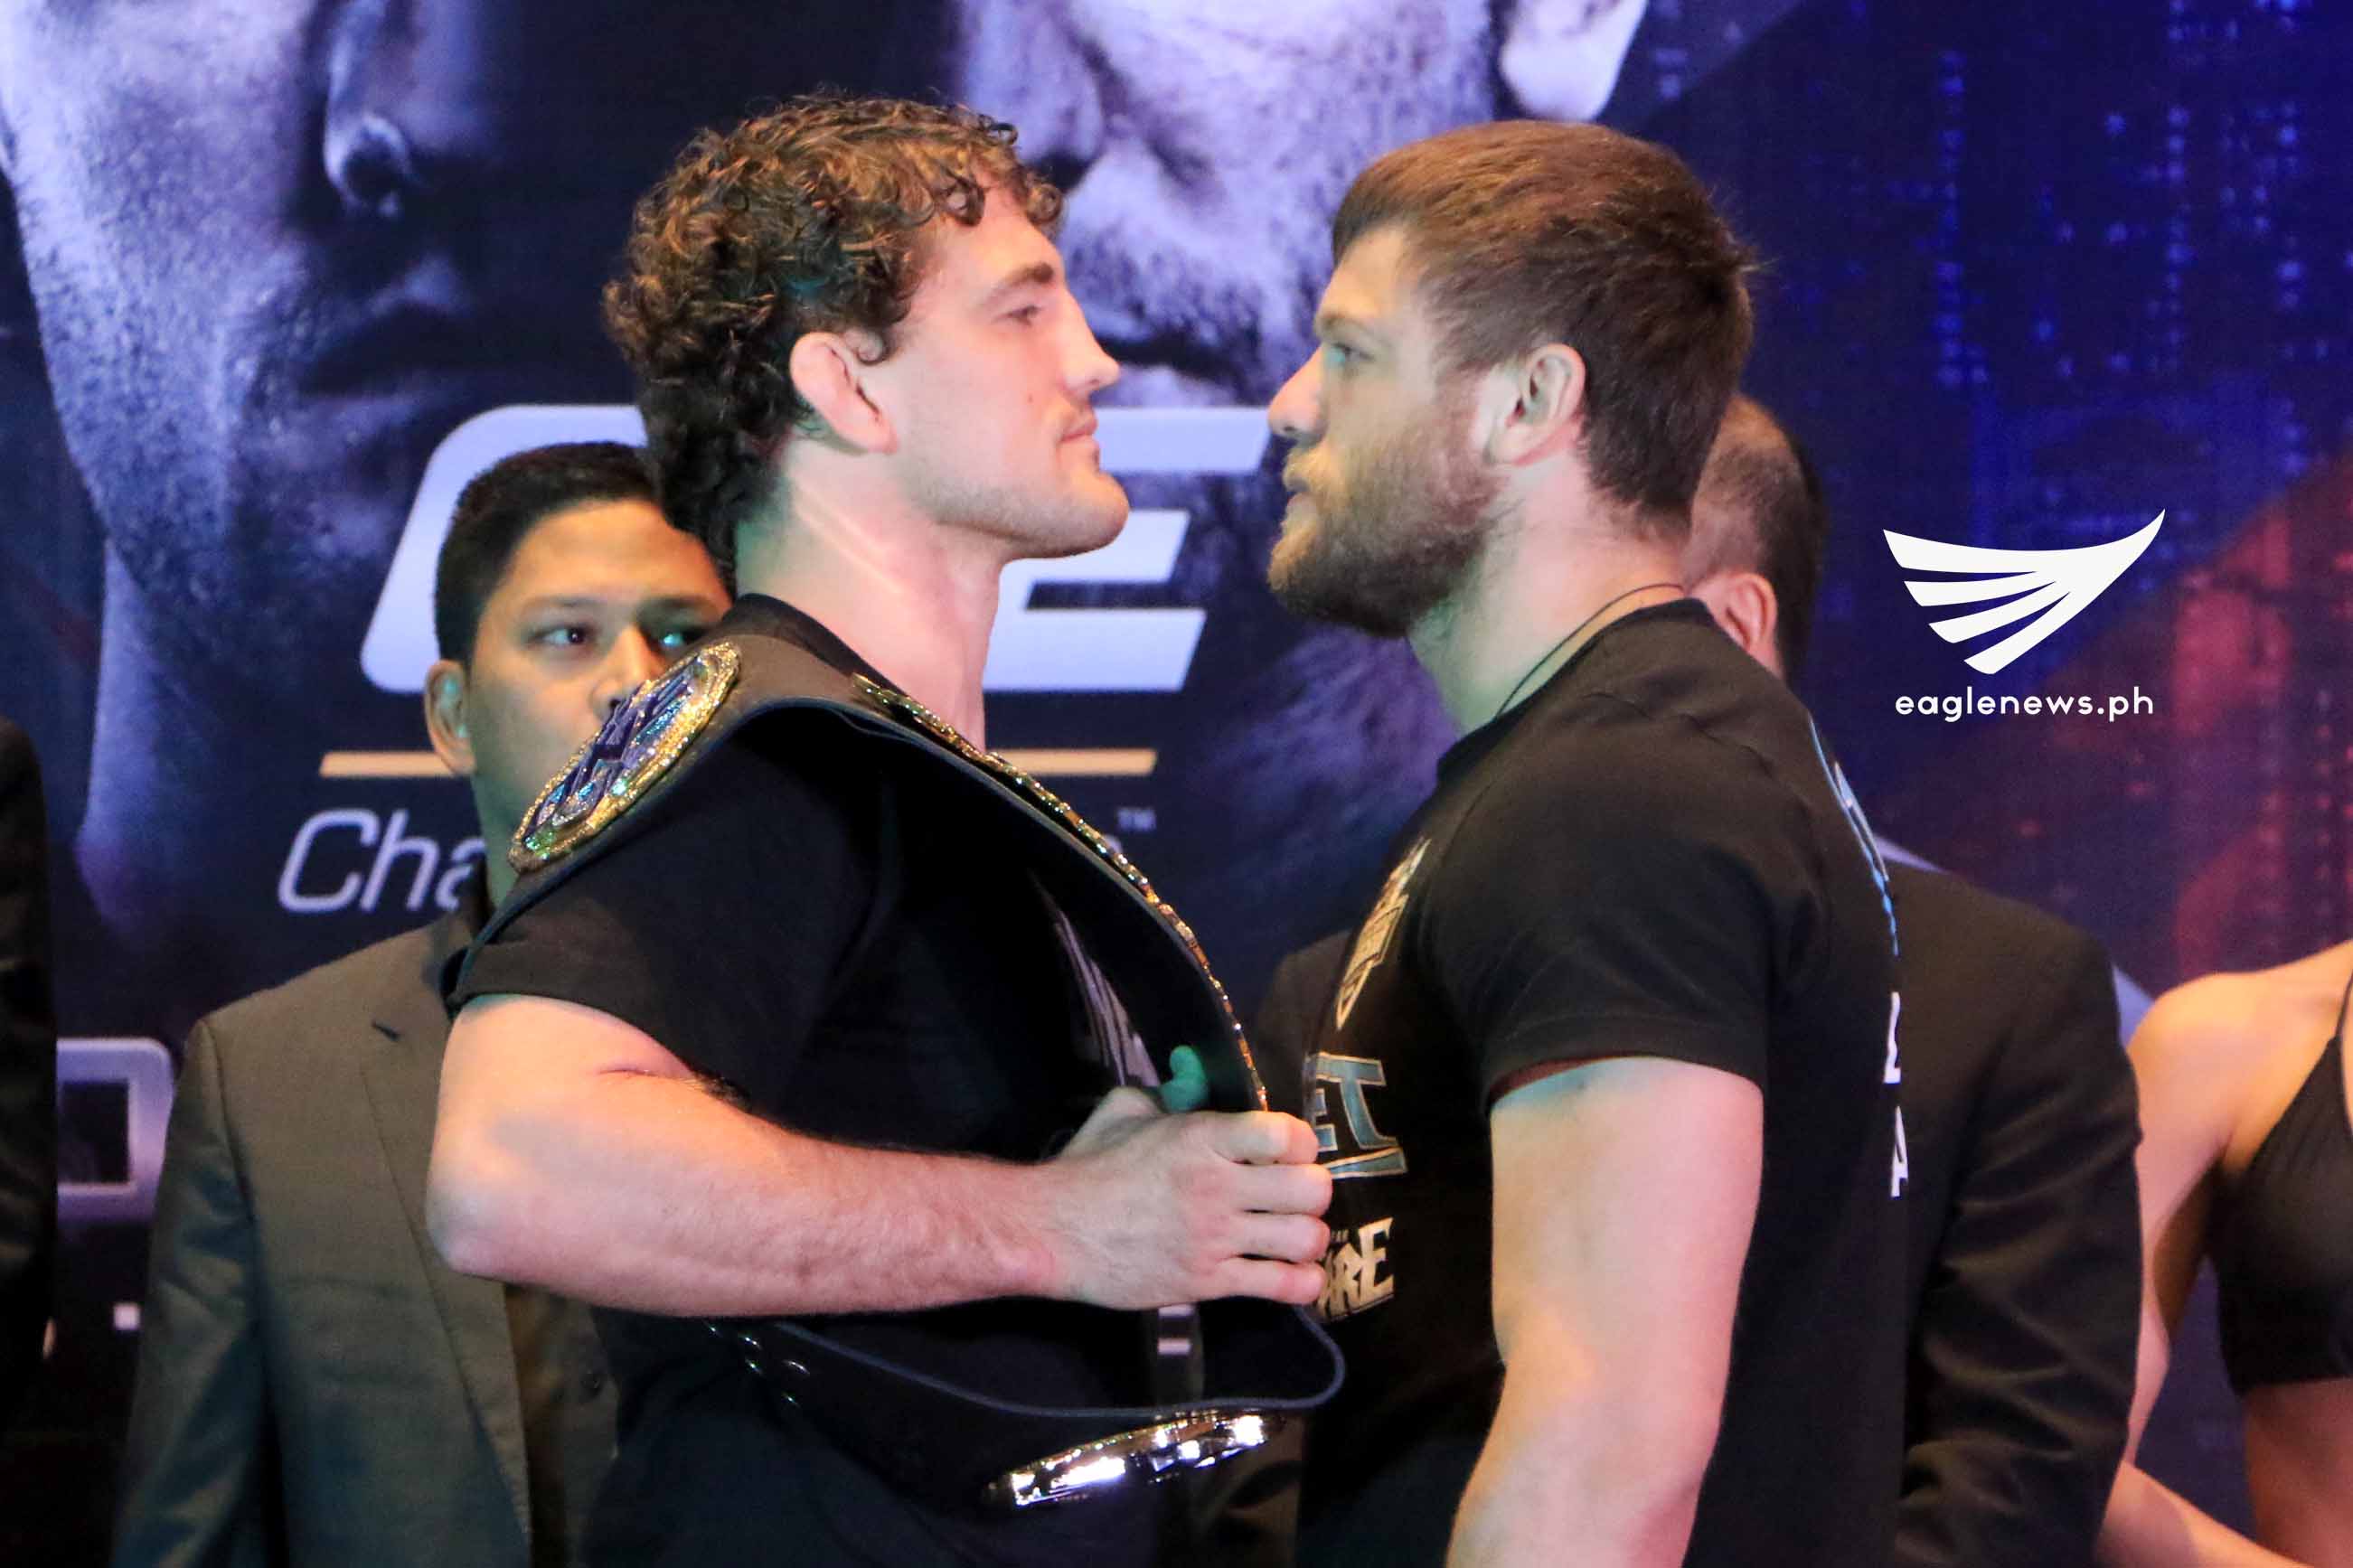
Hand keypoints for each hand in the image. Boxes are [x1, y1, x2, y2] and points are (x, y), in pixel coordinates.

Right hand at [1040, 1088, 1330, 1309]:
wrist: (1052, 1232)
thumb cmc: (1087, 1167)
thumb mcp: (1124, 1111)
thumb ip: (1166, 1096)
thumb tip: (1191, 1085)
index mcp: (1201, 1139)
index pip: (1286, 1135)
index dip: (1301, 1143)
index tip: (1289, 1152)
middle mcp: (1217, 1188)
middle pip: (1311, 1189)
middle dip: (1313, 1191)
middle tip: (1296, 1195)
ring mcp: (1214, 1239)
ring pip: (1304, 1239)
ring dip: (1310, 1238)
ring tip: (1295, 1235)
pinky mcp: (1207, 1283)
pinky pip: (1280, 1286)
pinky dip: (1301, 1283)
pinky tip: (1298, 1275)